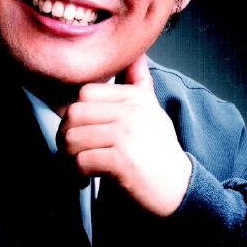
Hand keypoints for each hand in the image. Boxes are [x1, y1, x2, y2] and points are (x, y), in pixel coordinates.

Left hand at [58, 54, 191, 216]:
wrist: (181, 191)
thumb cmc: (159, 153)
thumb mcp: (152, 112)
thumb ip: (139, 83)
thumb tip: (136, 56)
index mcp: (136, 97)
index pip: (85, 93)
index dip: (74, 114)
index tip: (79, 132)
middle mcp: (133, 110)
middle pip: (74, 113)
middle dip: (65, 135)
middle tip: (71, 152)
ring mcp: (128, 134)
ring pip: (72, 138)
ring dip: (69, 157)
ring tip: (79, 166)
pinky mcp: (123, 160)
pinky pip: (81, 161)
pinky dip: (77, 174)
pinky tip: (87, 179)